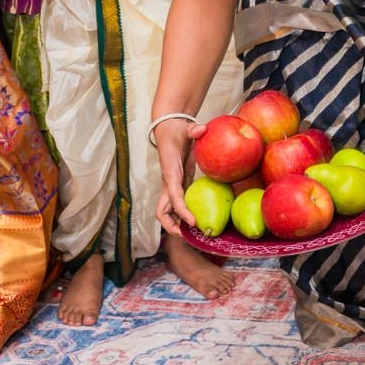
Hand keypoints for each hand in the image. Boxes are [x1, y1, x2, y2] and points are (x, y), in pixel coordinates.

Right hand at [154, 118, 205, 235]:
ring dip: (178, 225)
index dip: (182, 211)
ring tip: (196, 236)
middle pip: (162, 212)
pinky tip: (198, 223)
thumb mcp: (186, 128)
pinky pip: (178, 206)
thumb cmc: (177, 130)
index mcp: (170, 172)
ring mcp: (172, 186)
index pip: (173, 196)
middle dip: (172, 227)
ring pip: (168, 212)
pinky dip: (185, 216)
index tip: (193, 222)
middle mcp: (168, 183)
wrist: (169, 129)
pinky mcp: (178, 186)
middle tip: (191, 237)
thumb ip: (193, 129)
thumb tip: (201, 129)